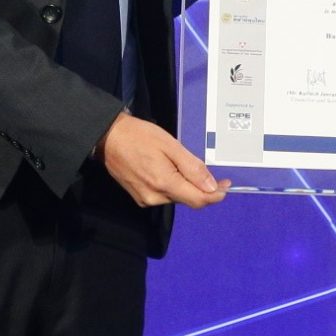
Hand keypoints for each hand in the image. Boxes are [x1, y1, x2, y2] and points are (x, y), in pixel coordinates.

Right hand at [98, 112, 231, 208]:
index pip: (198, 200)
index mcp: (164, 184)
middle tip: (213, 174)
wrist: (108, 137)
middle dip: (203, 189)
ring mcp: (145, 199)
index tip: (227, 184)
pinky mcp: (139, 196)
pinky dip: (174, 186)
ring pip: (177, 197)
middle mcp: (155, 198)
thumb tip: (211, 186)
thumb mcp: (170, 146)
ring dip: (187, 186)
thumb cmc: (140, 136)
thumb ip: (192, 167)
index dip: (216, 194)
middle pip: (188, 199)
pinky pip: (164, 195)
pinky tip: (171, 171)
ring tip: (185, 166)